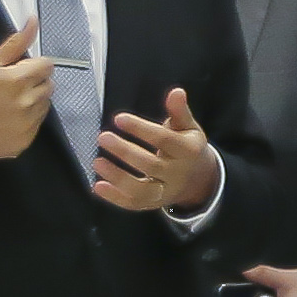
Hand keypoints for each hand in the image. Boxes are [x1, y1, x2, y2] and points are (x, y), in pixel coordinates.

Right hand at [0, 23, 52, 165]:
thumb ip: (14, 45)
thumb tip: (32, 23)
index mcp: (15, 81)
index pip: (47, 66)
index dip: (34, 64)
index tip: (20, 68)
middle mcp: (24, 104)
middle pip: (48, 85)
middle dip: (34, 81)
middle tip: (10, 85)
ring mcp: (25, 125)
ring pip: (45, 105)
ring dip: (33, 100)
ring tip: (6, 102)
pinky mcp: (23, 142)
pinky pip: (37, 125)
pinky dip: (27, 120)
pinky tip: (6, 118)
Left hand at [93, 86, 220, 213]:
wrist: (199, 180)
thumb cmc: (187, 147)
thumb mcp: (188, 128)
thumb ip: (179, 111)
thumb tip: (176, 92)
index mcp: (188, 151)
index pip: (164, 140)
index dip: (141, 129)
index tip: (120, 119)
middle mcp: (177, 174)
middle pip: (150, 165)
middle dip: (125, 151)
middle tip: (103, 137)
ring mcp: (165, 192)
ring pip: (141, 190)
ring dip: (117, 177)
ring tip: (97, 161)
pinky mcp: (153, 203)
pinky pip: (133, 204)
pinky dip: (115, 198)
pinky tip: (98, 186)